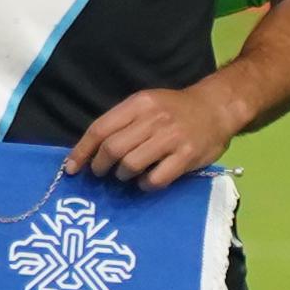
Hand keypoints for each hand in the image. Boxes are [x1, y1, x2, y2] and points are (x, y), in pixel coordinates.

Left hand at [70, 80, 246, 189]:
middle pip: (113, 149)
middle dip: (100, 166)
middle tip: (102, 172)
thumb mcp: (147, 103)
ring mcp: (171, 139)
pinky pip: (156, 179)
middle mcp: (154, 119)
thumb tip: (91, 150)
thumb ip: (122, 122)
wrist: (217, 108)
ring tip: (126, 175)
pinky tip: (145, 181)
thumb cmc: (175, 108)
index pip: (101, 128)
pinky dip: (144, 185)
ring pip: (131, 164)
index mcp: (139, 104)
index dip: (82, 151)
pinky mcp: (186, 157)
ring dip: (122, 175)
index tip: (72, 168)